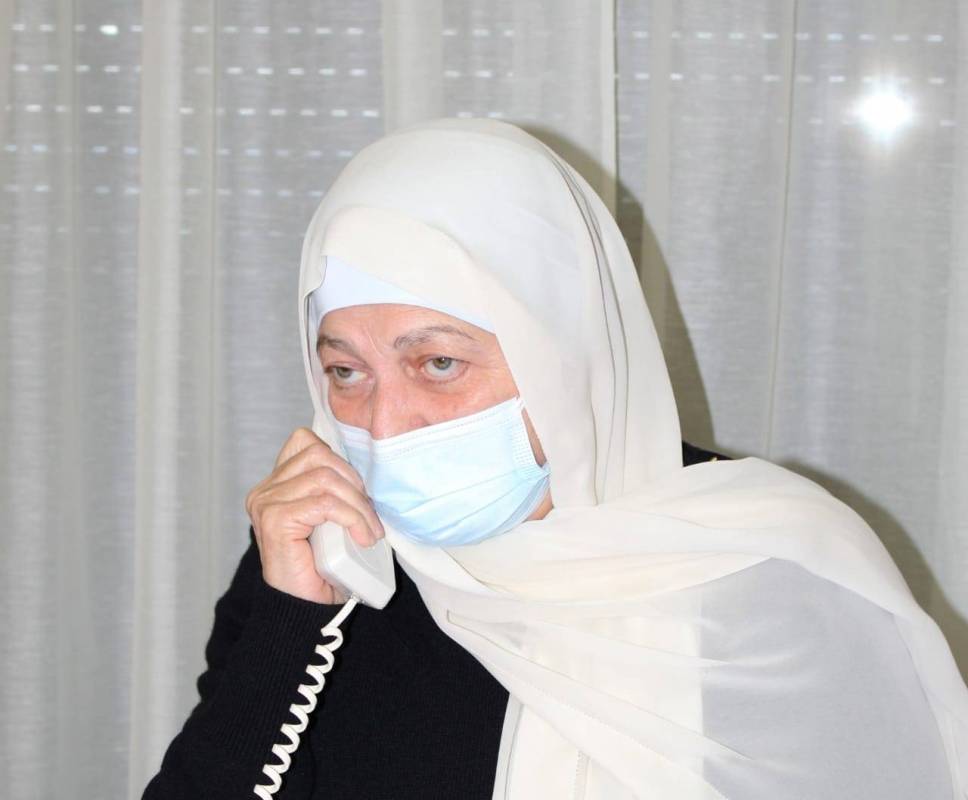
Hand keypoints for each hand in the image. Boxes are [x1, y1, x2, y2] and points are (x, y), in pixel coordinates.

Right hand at [245, 427, 384, 603]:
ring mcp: (266, 504)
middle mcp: (265, 490)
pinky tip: (363, 537)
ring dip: (357, 504)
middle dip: (354, 483)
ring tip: (369, 530)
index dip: (340, 460)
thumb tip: (367, 467)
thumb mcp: (332, 517)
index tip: (358, 491)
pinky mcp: (275, 520)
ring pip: (325, 478)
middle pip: (320, 456)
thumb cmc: (324, 566)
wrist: (308, 609)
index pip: (306, 441)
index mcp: (276, 484)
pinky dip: (352, 518)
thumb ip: (335, 488)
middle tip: (370, 515)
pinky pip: (325, 504)